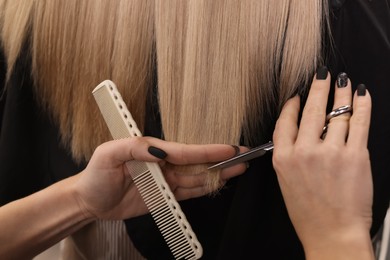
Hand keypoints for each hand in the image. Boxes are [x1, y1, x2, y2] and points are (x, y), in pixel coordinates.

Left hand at [72, 137, 245, 219]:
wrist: (89, 201)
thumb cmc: (95, 176)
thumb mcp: (107, 154)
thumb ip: (133, 147)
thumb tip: (160, 150)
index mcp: (151, 151)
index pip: (185, 151)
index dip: (208, 150)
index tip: (228, 149)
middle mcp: (162, 164)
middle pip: (197, 163)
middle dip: (221, 159)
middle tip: (243, 156)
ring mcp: (165, 181)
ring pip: (197, 177)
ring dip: (218, 174)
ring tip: (238, 169)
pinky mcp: (165, 196)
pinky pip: (188, 192)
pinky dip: (205, 188)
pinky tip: (219, 183)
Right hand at [272, 68, 372, 258]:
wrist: (331, 233)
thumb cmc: (309, 213)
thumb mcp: (287, 181)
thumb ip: (290, 154)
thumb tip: (301, 132)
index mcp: (284, 158)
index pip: (286, 121)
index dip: (292, 104)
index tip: (297, 96)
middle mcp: (305, 152)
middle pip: (312, 110)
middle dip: (318, 87)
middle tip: (322, 74)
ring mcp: (331, 152)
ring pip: (337, 113)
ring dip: (342, 93)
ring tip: (344, 81)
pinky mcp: (355, 156)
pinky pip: (360, 123)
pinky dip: (362, 105)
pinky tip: (362, 95)